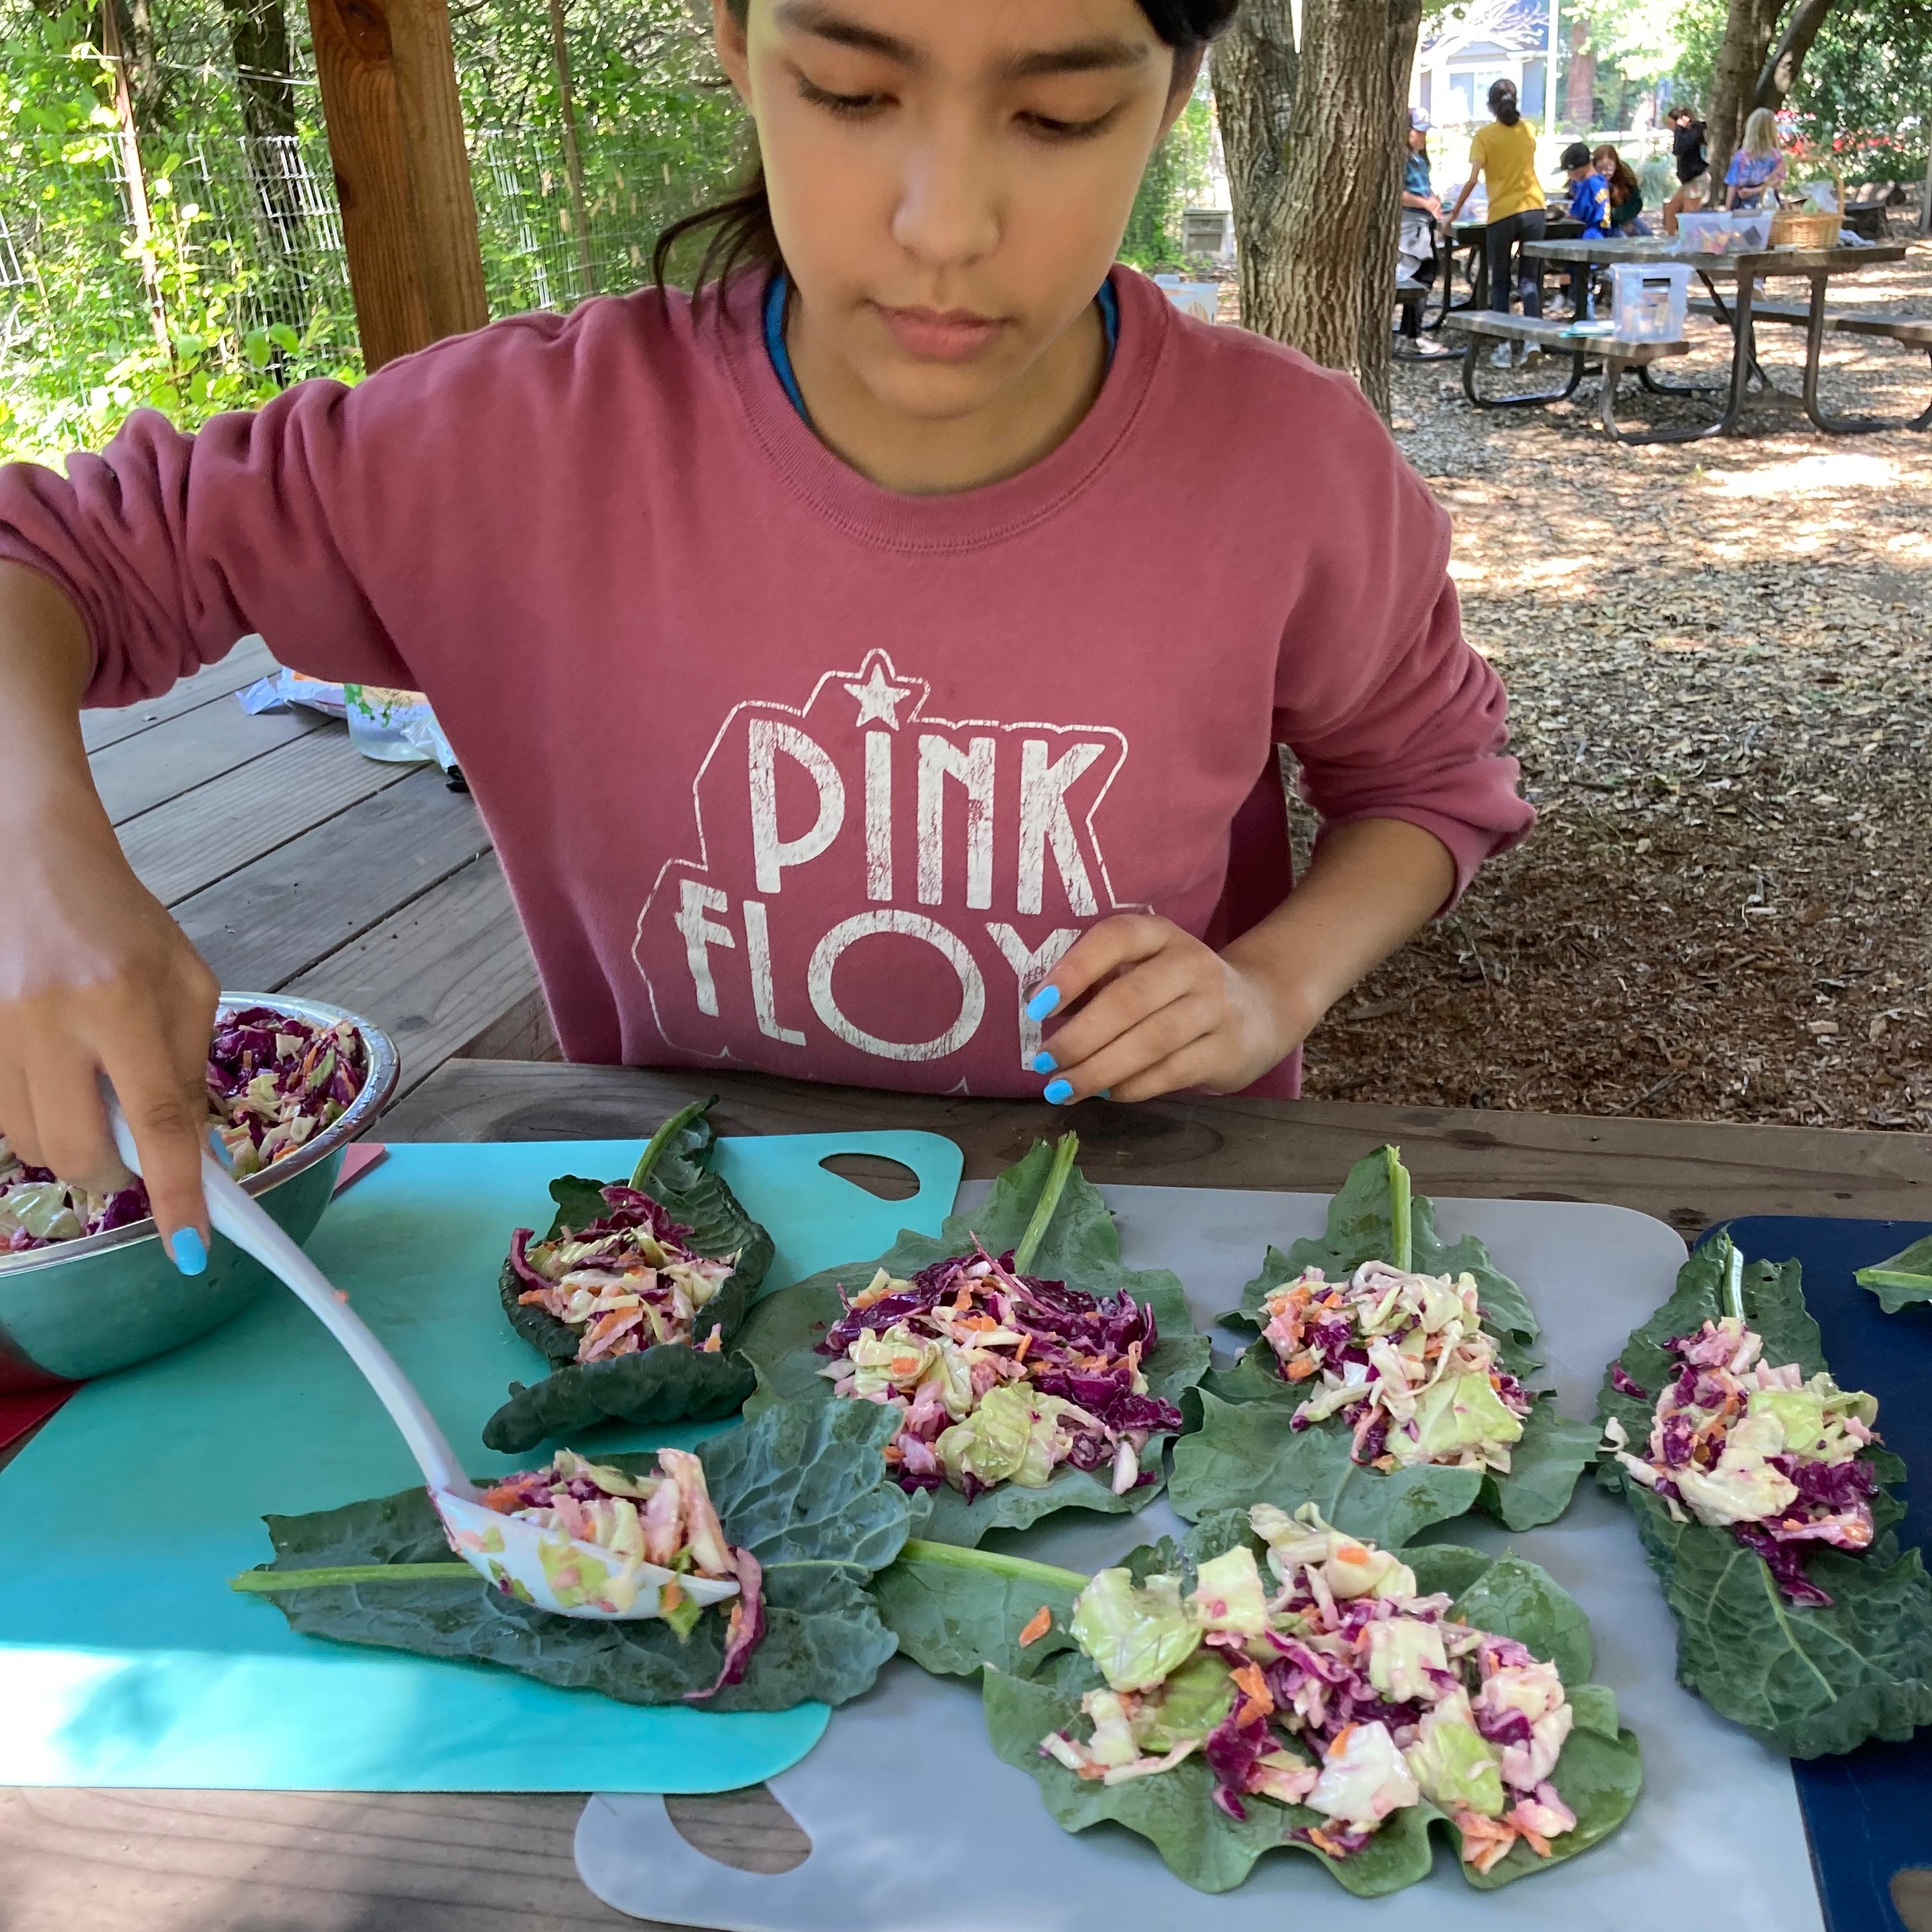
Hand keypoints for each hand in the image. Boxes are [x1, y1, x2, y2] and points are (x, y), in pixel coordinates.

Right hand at [0, 818, 218, 1267]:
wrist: (28, 863)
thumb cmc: (121, 922)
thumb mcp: (184, 983)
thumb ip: (188, 1067)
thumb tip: (194, 1152)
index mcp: (119, 1001)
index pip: (154, 1120)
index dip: (175, 1192)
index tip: (191, 1245)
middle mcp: (48, 1022)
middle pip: (78, 1151)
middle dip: (116, 1176)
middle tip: (140, 1158)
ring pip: (32, 1145)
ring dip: (74, 1146)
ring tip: (96, 1098)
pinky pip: (2, 1120)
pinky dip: (38, 1120)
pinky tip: (59, 1081)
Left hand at [1025, 914, 1308, 1104]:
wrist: (1261, 1010)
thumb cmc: (1177, 992)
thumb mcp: (1142, 971)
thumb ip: (1096, 986)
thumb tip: (1043, 1014)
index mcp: (1161, 935)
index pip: (1115, 939)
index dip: (1074, 971)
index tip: (1037, 1006)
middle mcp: (1191, 964)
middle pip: (1128, 999)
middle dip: (1079, 1036)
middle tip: (1043, 1062)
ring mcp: (1214, 1007)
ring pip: (1149, 1041)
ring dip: (1098, 1070)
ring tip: (1062, 1088)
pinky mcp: (1226, 1050)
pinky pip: (1170, 1072)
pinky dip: (1131, 1087)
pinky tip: (1104, 1094)